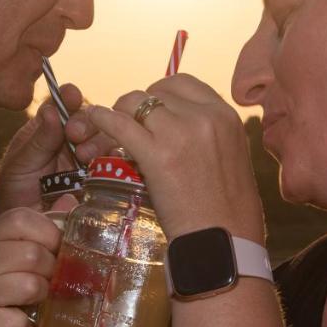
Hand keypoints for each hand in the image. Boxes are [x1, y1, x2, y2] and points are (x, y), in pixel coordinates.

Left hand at [0, 84, 116, 222]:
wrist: (25, 233)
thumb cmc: (14, 197)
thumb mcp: (20, 165)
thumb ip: (38, 140)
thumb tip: (50, 110)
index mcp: (48, 131)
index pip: (62, 105)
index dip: (69, 97)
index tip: (71, 95)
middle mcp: (72, 142)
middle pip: (90, 119)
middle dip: (86, 122)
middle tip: (75, 134)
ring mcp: (89, 160)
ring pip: (107, 138)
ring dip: (99, 141)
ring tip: (84, 156)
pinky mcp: (103, 180)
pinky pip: (117, 165)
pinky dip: (116, 161)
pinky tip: (106, 166)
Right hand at [0, 208, 61, 326]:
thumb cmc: (28, 297)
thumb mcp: (42, 257)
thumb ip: (53, 228)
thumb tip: (71, 201)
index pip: (20, 219)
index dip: (49, 235)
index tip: (58, 251)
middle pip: (30, 253)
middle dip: (51, 271)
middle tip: (50, 284)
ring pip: (28, 285)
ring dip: (42, 297)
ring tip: (39, 303)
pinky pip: (16, 319)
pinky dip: (28, 326)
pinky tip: (24, 325)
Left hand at [86, 74, 265, 242]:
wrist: (224, 242)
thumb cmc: (227, 211)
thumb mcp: (230, 157)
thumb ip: (209, 134)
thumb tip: (178, 125)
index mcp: (226, 115)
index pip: (183, 83)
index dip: (161, 94)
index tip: (152, 111)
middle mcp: (205, 116)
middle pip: (156, 90)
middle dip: (139, 105)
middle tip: (131, 125)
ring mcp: (181, 132)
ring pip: (135, 102)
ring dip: (121, 113)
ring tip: (112, 130)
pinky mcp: (157, 154)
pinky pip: (120, 123)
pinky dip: (102, 120)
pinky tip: (95, 121)